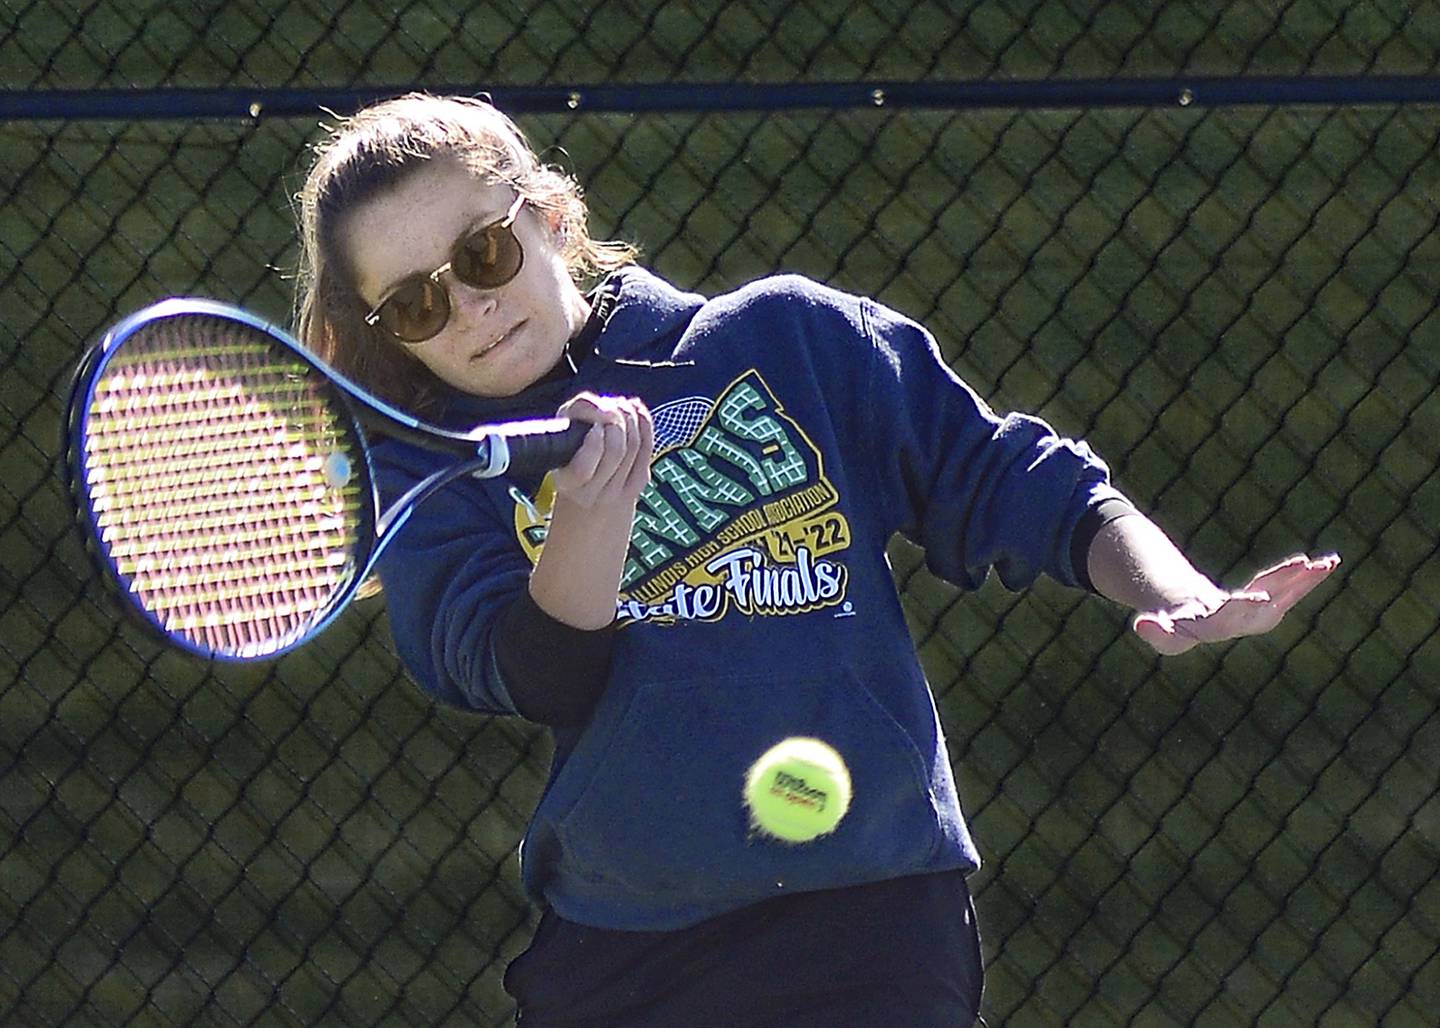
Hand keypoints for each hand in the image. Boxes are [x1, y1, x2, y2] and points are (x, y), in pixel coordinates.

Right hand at [550, 392, 652, 508]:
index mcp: (566, 483)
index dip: (594, 442)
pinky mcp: (637, 486)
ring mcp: (616, 494)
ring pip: (633, 446)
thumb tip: (609, 407)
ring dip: (629, 417)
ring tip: (619, 406)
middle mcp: (590, 495)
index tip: (593, 426)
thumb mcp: (561, 431)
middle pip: (615, 451)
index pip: (583, 468)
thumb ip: (579, 411)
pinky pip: (647, 448)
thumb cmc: (568, 454)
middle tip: (609, 410)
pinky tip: (635, 410)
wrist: (583, 499)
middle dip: (616, 421)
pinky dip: (644, 423)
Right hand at [1132, 553, 1340, 655]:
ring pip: (1284, 594)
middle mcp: (1243, 624)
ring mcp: (1261, 615)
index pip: (1228, 617)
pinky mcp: (1273, 604)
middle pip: (1264, 603)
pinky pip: (1292, 588)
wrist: (1196, 624)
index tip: (1258, 598)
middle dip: (1282, 587)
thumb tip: (1143, 626)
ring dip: (1303, 579)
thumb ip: (1154, 630)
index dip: (1243, 606)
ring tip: (1324, 563)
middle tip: (1307, 571)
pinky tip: (1327, 563)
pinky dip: (1307, 575)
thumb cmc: (1175, 625)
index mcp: (1214, 628)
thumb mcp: (1160, 628)